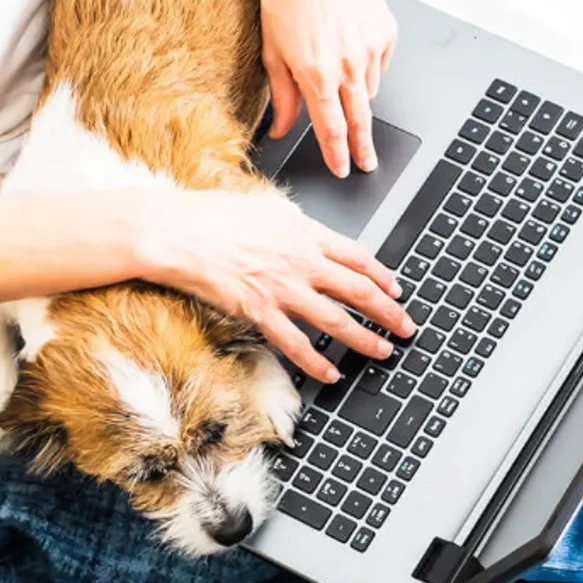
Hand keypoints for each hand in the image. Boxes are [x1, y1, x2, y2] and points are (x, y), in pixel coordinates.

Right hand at [139, 189, 413, 381]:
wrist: (175, 232)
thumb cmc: (209, 216)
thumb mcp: (264, 209)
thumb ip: (293, 226)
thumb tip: (307, 232)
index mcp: (305, 234)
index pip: (358, 257)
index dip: (384, 276)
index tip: (397, 290)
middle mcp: (302, 261)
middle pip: (359, 290)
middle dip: (389, 312)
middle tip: (406, 326)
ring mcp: (283, 289)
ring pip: (338, 321)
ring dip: (366, 340)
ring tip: (383, 352)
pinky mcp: (260, 312)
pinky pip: (297, 344)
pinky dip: (317, 363)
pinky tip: (331, 373)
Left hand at [250, 0, 395, 178]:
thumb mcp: (272, 47)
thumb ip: (281, 93)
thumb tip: (282, 127)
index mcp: (317, 75)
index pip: (332, 130)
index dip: (337, 155)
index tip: (342, 170)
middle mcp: (348, 67)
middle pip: (361, 122)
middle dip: (363, 148)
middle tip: (366, 164)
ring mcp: (372, 49)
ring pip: (369, 89)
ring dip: (356, 92)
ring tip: (339, 69)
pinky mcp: (386, 31)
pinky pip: (381, 63)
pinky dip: (368, 64)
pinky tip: (351, 44)